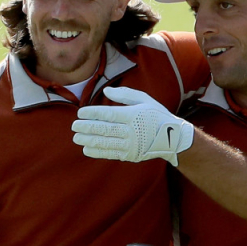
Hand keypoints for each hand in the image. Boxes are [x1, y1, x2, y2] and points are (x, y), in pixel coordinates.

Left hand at [72, 87, 193, 166]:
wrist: (173, 138)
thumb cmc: (156, 115)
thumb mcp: (144, 99)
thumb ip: (124, 94)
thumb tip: (106, 90)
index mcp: (133, 115)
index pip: (108, 114)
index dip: (92, 114)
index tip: (80, 113)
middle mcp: (131, 130)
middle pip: (104, 129)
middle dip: (87, 127)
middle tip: (74, 126)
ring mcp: (131, 144)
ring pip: (105, 142)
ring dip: (89, 140)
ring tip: (76, 138)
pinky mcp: (131, 155)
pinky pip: (111, 153)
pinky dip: (98, 152)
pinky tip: (87, 149)